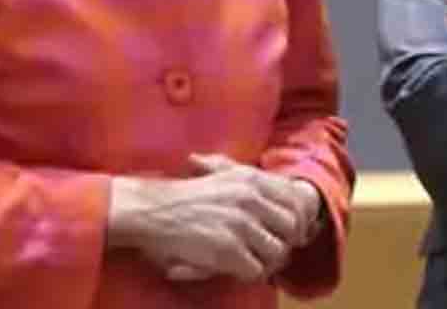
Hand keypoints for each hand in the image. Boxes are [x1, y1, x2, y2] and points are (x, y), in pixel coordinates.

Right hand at [107, 154, 308, 283]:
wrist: (151, 211)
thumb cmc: (183, 195)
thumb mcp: (219, 171)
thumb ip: (248, 175)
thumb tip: (277, 185)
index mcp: (252, 179)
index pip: (295, 201)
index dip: (295, 220)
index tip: (286, 232)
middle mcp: (251, 199)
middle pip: (291, 228)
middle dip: (283, 243)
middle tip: (269, 251)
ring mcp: (241, 224)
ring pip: (277, 252)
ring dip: (267, 262)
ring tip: (252, 263)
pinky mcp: (227, 249)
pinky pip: (255, 270)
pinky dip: (248, 274)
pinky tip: (236, 270)